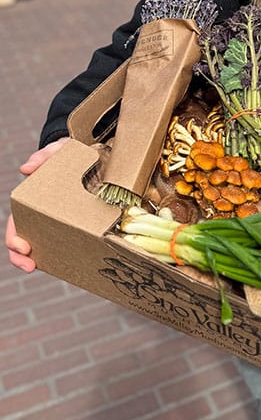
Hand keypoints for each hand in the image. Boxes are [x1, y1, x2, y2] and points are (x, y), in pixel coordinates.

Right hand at [6, 138, 69, 272]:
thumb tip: (25, 169)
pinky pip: (59, 241)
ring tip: (41, 268)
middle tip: (30, 265)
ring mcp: (52, 220)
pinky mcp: (68, 222)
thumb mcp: (57, 151)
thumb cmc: (66, 155)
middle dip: (20, 256)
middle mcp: (37, 213)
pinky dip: (57, 254)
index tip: (23, 246)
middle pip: (22, 239)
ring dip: (37, 260)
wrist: (86, 156)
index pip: (15, 223)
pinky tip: (64, 263)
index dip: (14, 238)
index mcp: (29, 200)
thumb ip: (43, 156)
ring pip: (39, 244)